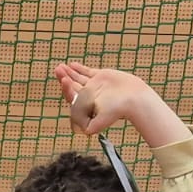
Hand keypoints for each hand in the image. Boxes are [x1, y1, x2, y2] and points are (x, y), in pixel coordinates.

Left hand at [56, 62, 188, 145]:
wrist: (134, 99)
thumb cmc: (116, 110)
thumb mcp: (97, 122)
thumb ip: (84, 125)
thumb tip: (73, 127)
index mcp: (85, 106)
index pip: (71, 97)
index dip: (66, 88)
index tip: (64, 80)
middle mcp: (88, 97)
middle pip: (72, 87)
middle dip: (64, 78)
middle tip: (58, 70)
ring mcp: (94, 86)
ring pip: (77, 78)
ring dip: (68, 73)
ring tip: (60, 67)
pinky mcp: (101, 77)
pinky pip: (86, 72)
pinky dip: (78, 68)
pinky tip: (71, 65)